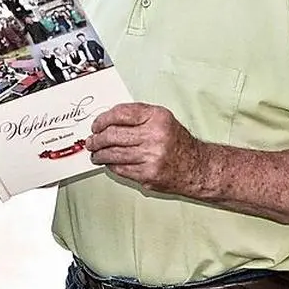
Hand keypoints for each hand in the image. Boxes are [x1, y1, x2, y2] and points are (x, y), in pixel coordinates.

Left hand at [85, 102, 207, 194]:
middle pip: (113, 135)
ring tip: (95, 153)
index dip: (102, 119)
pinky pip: (120, 169)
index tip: (96, 125)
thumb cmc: (177, 142)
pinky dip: (111, 165)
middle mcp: (155, 136)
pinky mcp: (148, 175)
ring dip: (100, 154)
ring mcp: (151, 157)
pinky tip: (108, 163)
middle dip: (96, 139)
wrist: (197, 167)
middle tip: (91, 141)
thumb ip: (137, 116)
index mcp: (157, 117)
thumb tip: (106, 121)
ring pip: (113, 154)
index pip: (120, 114)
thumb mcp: (162, 119)